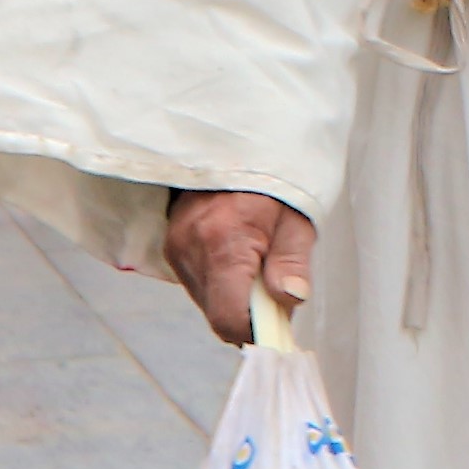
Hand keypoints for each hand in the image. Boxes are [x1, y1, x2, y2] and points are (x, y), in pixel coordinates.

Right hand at [165, 189, 316, 346]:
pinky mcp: (171, 245)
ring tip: (261, 264)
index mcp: (224, 240)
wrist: (235, 137)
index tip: (279, 326)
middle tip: (277, 289)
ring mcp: (176, 247)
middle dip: (249, 313)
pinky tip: (241, 256)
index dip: (255, 331)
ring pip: (207, 301)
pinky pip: (199, 282)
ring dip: (235, 296)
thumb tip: (290, 302)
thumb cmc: (272, 174)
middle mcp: (190, 247)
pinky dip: (222, 281)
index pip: (228, 318)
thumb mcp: (297, 213)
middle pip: (217, 313)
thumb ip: (292, 262)